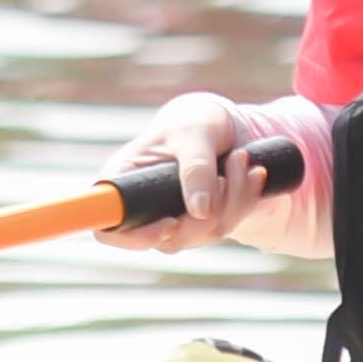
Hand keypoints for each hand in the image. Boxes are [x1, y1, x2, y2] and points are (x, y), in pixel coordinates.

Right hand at [101, 93, 286, 251]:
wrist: (219, 126)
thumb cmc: (194, 122)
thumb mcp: (195, 135)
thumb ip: (196, 169)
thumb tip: (201, 211)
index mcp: (121, 182)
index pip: (109, 228)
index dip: (136, 237)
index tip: (171, 223)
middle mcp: (140, 207)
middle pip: (168, 239)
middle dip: (209, 209)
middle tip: (234, 162)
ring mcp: (169, 219)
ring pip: (202, 234)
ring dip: (233, 201)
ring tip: (243, 159)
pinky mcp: (197, 225)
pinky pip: (223, 227)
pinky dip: (243, 202)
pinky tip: (253, 175)